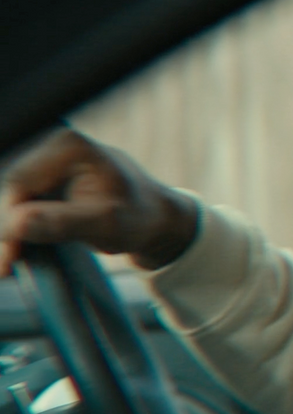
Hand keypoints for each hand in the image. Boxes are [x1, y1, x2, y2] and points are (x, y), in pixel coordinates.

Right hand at [0, 129, 197, 274]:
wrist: (157, 216)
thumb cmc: (138, 218)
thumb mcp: (106, 224)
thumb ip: (62, 223)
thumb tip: (18, 223)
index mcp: (69, 146)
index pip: (20, 182)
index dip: (8, 220)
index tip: (8, 256)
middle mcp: (55, 145)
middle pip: (13, 190)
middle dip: (6, 229)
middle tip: (6, 268)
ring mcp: (50, 160)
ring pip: (14, 199)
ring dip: (9, 231)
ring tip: (8, 266)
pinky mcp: (47, 178)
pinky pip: (22, 204)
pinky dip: (18, 228)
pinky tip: (16, 252)